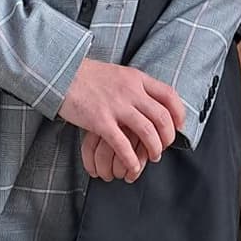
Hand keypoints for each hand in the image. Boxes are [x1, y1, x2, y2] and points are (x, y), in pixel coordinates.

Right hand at [59, 58, 184, 178]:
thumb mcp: (119, 74)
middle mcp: (130, 91)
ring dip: (154, 149)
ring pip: (147, 131)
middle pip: (162, 117)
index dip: (178, 114)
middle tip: (164, 146)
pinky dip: (131, 159)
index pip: (169, 95)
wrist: (62, 74)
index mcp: (136, 78)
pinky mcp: (100, 120)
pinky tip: (132, 166)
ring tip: (152, 156)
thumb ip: (135, 86)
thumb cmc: (89, 76)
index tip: (178, 126)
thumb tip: (151, 102)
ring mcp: (116, 106)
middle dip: (168, 137)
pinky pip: (122, 144)